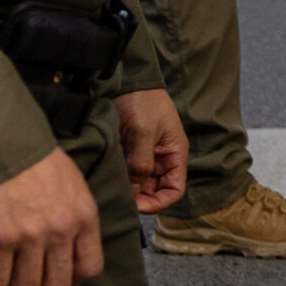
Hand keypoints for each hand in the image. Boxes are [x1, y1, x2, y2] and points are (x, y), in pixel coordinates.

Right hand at [0, 148, 102, 285]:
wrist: (1, 143)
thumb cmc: (35, 162)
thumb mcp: (72, 186)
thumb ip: (74, 218)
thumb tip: (65, 251)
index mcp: (84, 216)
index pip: (90, 268)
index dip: (71, 279)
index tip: (52, 275)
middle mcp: (62, 230)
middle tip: (21, 281)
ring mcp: (30, 237)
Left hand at [115, 88, 188, 212]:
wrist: (128, 80)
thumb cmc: (143, 102)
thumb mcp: (143, 133)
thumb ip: (141, 164)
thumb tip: (136, 194)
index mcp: (174, 153)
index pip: (174, 190)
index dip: (159, 202)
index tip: (138, 206)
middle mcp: (162, 158)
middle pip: (156, 190)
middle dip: (141, 198)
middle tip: (121, 200)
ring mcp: (146, 155)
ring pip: (141, 184)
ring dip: (129, 189)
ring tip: (114, 189)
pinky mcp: (131, 152)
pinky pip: (129, 173)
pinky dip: (121, 179)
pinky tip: (111, 179)